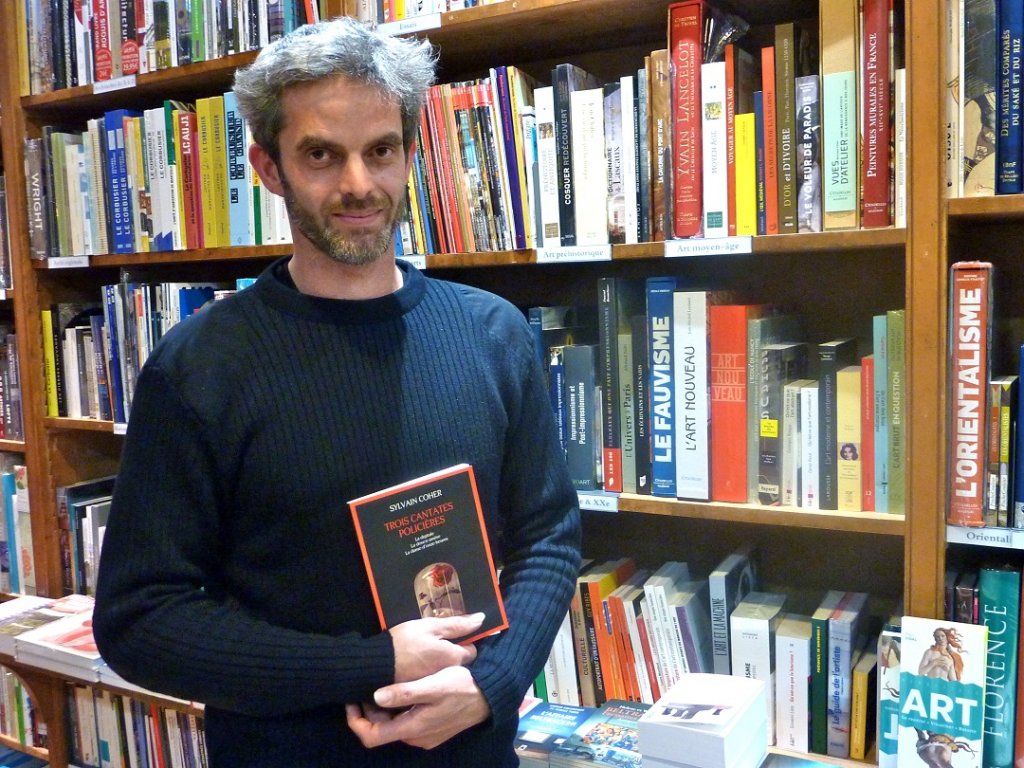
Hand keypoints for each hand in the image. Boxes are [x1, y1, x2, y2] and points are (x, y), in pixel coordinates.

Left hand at [345, 665, 490, 749]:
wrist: (491, 696)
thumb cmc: (462, 687)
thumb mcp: (433, 685)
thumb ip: (404, 692)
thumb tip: (375, 697)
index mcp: (411, 728)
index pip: (371, 737)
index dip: (355, 722)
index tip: (352, 700)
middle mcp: (415, 737)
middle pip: (381, 728)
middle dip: (371, 708)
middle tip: (372, 682)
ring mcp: (425, 736)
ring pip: (394, 724)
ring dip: (386, 707)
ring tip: (387, 680)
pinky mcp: (433, 729)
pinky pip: (407, 721)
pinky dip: (400, 708)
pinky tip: (406, 687)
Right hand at [389, 613, 482, 682]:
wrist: (376, 665)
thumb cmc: (405, 642)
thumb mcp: (430, 626)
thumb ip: (457, 624)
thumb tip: (481, 618)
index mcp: (453, 657)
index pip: (472, 651)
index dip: (464, 640)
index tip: (452, 635)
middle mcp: (449, 674)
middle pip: (459, 662)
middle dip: (453, 652)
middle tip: (437, 642)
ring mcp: (436, 684)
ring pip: (446, 670)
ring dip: (441, 662)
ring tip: (427, 651)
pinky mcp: (422, 689)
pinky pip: (433, 678)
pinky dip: (430, 671)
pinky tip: (419, 663)